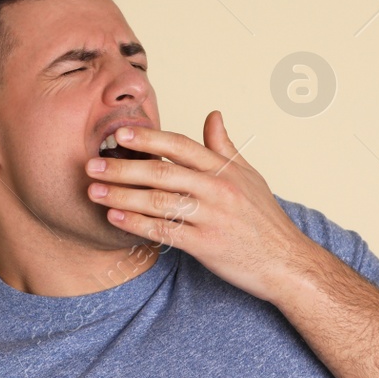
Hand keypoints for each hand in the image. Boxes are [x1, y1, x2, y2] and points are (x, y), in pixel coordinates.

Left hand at [85, 110, 317, 304]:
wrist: (286, 262)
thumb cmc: (265, 219)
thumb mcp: (249, 176)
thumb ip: (224, 147)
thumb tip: (213, 115)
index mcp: (225, 170)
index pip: (181, 146)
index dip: (148, 139)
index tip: (120, 134)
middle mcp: (217, 190)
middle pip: (162, 173)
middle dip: (122, 168)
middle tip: (92, 164)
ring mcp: (212, 218)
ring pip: (159, 202)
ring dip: (122, 196)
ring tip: (94, 192)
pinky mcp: (206, 246)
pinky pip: (165, 232)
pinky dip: (137, 225)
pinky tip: (115, 219)